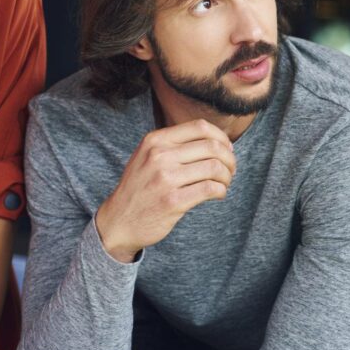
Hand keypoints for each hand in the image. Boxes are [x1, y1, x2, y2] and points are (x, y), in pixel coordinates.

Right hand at [94, 120, 235, 261]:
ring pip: (215, 168)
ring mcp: (166, 179)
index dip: (221, 137)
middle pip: (212, 147)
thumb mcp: (147, 156)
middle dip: (229, 159)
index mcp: (155, 140)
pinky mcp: (173, 201)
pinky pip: (210, 189)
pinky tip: (218, 194)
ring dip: (227, 176)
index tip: (226, 149)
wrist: (118, 221)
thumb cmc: (140, 188)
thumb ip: (174, 144)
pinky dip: (221, 190)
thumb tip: (219, 140)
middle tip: (230, 170)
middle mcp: (159, 156)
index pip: (200, 127)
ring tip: (224, 183)